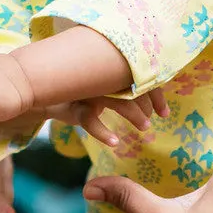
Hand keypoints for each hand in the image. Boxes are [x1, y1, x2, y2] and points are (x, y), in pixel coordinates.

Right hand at [48, 89, 169, 146]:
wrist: (48, 95)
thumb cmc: (87, 92)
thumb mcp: (109, 89)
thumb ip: (129, 89)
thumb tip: (157, 101)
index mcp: (113, 70)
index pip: (143, 77)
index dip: (157, 95)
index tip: (165, 113)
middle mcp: (103, 77)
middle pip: (134, 86)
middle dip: (147, 104)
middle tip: (152, 121)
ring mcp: (90, 91)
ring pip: (117, 100)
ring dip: (134, 115)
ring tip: (145, 128)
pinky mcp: (75, 107)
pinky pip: (90, 120)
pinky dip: (103, 133)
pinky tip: (116, 142)